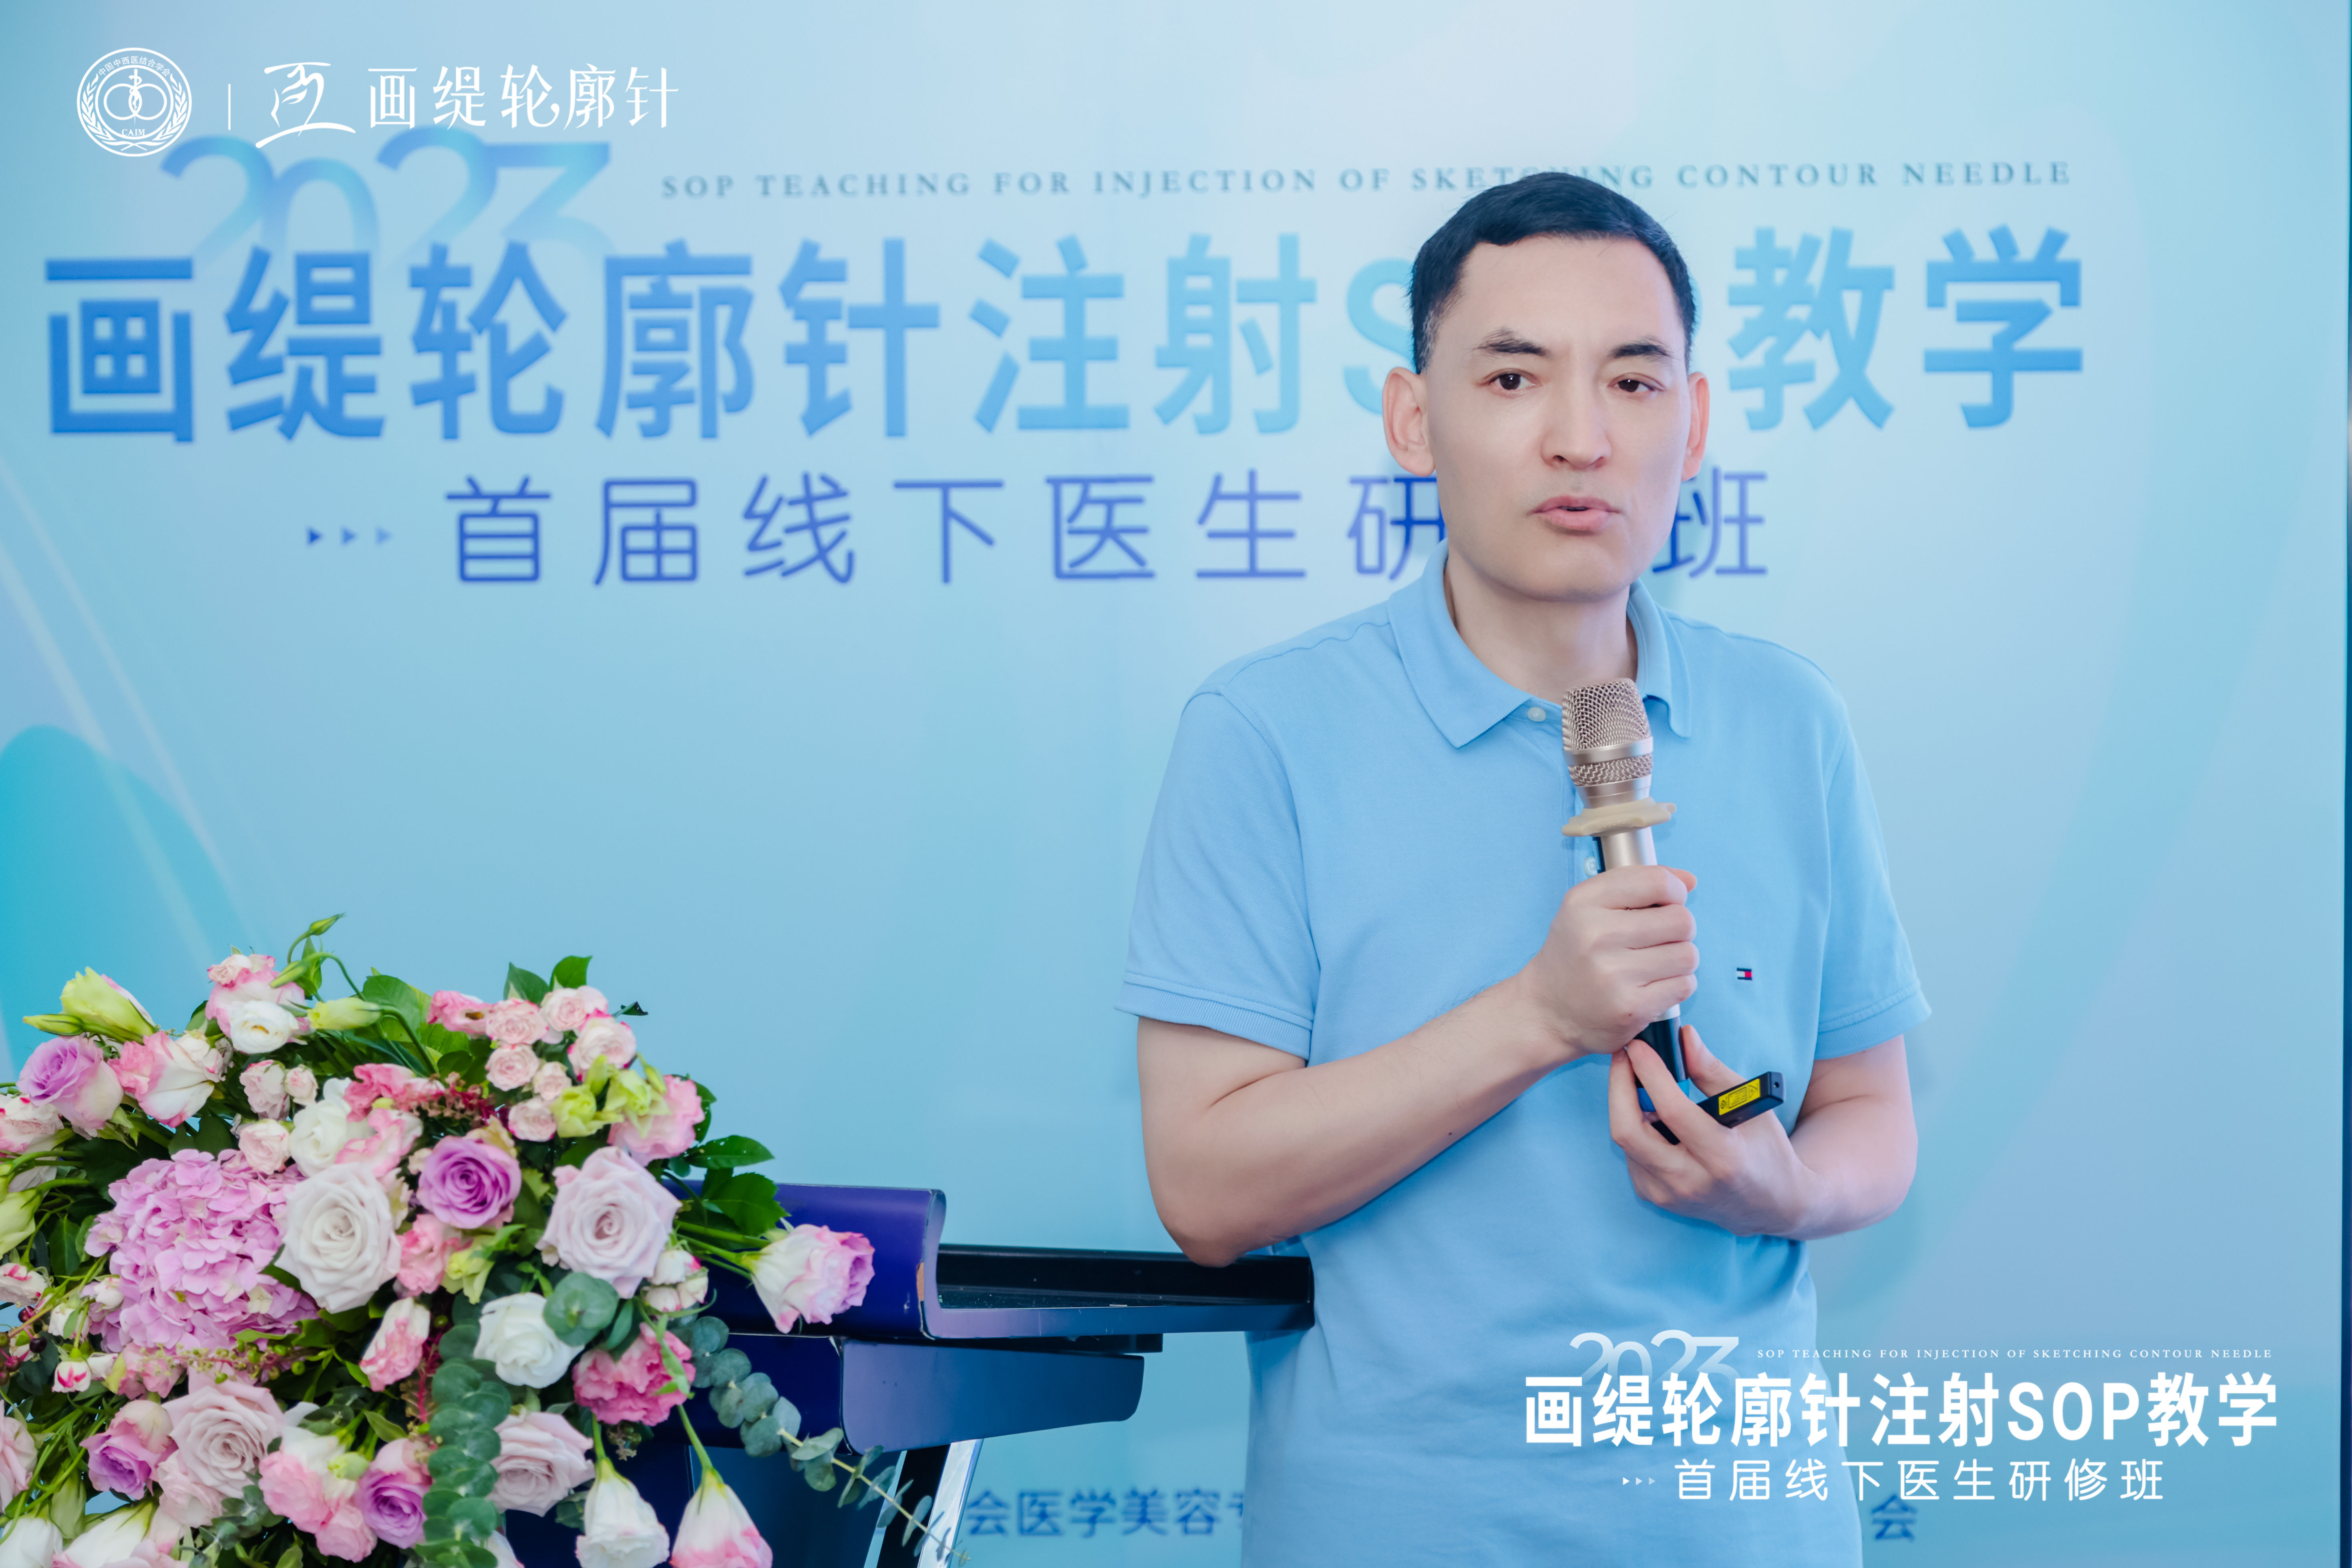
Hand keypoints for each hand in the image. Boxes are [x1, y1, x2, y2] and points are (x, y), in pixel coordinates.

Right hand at [1516, 865, 1698, 1060]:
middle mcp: (1596, 936)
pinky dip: (1676, 985)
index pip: (1658, 882)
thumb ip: (1637, 884)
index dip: (1675, 891)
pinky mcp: (1631, 1008)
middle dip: (1678, 930)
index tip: (1667, 903)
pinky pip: (1684, 985)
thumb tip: (1689, 880)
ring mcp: (1613, 975)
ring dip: (1679, 960)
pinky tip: (1652, 986)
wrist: (1547, 1010)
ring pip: (1687, 955)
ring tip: (1654, 964)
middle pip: (1681, 920)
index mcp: (1584, 904)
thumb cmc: (1574, 954)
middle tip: (1658, 939)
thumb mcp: (1588, 906)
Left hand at [1608, 1026, 1821, 1237]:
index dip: (1650, 1073)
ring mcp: (1670, 1195)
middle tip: (1624, 1057)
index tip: (1638, 1046)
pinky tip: (1650, 1116)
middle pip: (1630, 1132)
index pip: (1673, 1110)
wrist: (1772, 1203)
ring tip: (1639, 1081)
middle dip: (1619, 1087)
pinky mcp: (1656, 1198)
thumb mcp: (1751, 1105)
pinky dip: (1635, 1129)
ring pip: (1626, 1142)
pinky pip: (1631, 1156)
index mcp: (1723, 1158)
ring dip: (1625, 1106)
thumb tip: (1683, 1037)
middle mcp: (1691, 1182)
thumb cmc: (1765, 1147)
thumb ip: (1712, 1071)